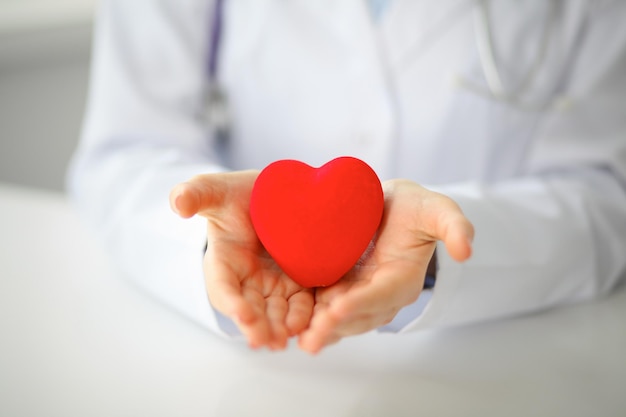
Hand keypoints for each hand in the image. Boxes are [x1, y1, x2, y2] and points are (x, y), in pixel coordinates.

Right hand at [170, 171, 314, 349]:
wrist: (269, 193)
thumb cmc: (234, 194)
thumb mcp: (214, 189)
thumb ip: (195, 195)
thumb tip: (177, 204)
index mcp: (222, 261)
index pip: (223, 287)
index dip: (232, 302)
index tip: (242, 314)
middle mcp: (246, 279)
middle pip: (250, 308)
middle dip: (258, 326)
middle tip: (269, 341)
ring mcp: (272, 283)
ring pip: (276, 312)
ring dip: (281, 327)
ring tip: (288, 339)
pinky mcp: (296, 282)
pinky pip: (301, 303)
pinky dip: (304, 315)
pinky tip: (313, 326)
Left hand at [298, 179, 473, 353]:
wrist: (389, 208)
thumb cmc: (415, 209)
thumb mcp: (436, 209)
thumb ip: (454, 225)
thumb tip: (467, 251)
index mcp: (403, 279)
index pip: (382, 295)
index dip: (362, 303)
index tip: (338, 309)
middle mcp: (381, 294)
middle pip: (358, 315)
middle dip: (335, 327)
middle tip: (311, 337)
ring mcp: (359, 295)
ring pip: (340, 318)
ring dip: (320, 330)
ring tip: (299, 339)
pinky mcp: (341, 290)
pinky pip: (325, 308)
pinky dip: (310, 319)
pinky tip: (290, 325)